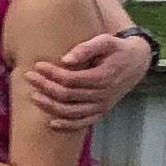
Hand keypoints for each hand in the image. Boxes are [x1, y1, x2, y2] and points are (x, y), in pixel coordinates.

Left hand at [22, 27, 154, 130]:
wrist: (137, 63)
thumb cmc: (117, 49)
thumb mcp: (106, 41)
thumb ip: (86, 48)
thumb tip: (64, 60)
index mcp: (104, 76)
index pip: (71, 79)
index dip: (52, 74)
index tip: (37, 65)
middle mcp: (103, 95)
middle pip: (68, 95)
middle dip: (45, 87)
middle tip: (29, 77)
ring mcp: (102, 106)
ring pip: (72, 112)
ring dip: (50, 106)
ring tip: (33, 96)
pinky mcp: (102, 112)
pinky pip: (83, 123)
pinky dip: (67, 125)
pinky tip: (51, 122)